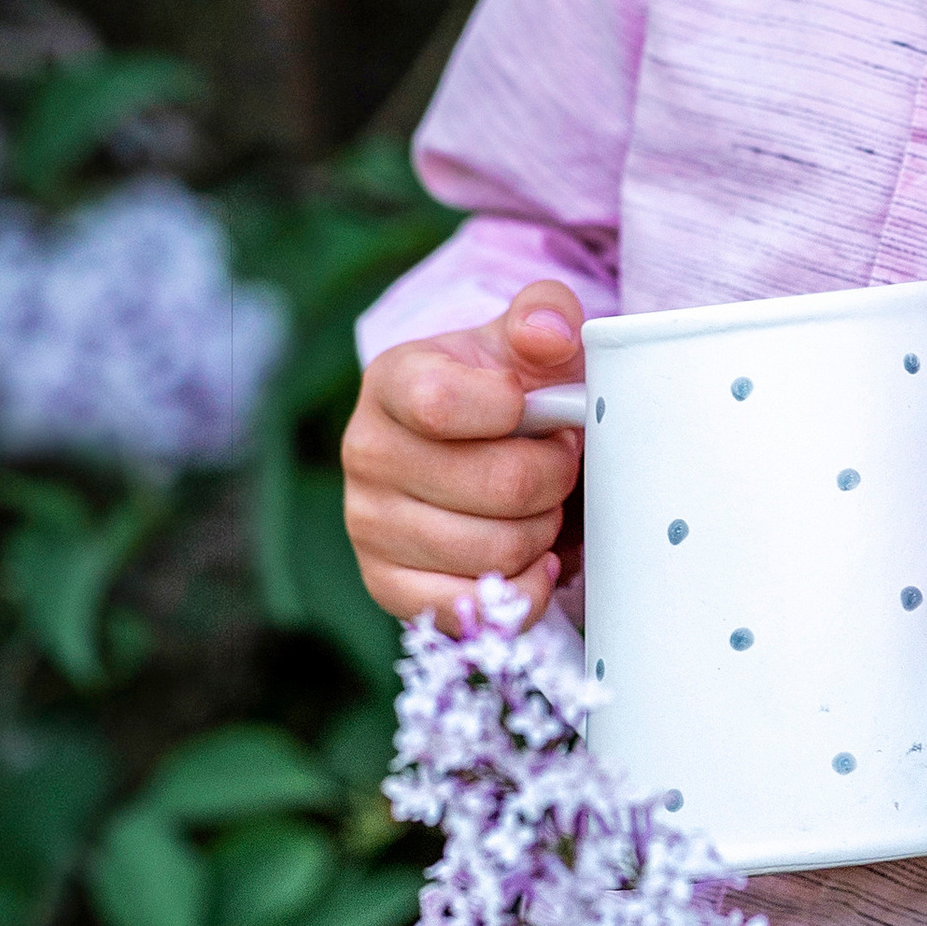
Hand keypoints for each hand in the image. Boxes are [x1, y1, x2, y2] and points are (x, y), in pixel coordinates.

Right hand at [340, 279, 584, 626]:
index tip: (535, 407)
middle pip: (494, 486)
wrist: (479, 449)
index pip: (440, 403)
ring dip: (542, 531)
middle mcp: (366, 452)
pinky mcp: (387, 586)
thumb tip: (550, 332)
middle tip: (560, 462)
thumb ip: (543, 316)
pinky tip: (534, 559)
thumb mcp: (528, 342)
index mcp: (393, 381)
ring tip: (541, 504)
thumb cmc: (512, 390)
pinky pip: (473, 608)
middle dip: (553, 477)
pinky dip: (523, 590)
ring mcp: (369, 525)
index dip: (512, 411)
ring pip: (494, 551)